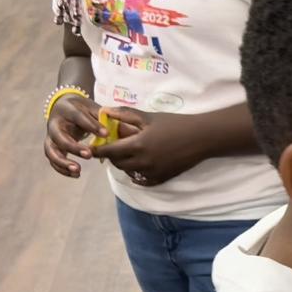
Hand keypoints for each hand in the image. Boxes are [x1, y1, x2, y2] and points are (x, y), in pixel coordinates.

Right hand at [44, 93, 105, 176]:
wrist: (65, 109)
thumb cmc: (82, 109)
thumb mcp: (91, 107)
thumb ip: (101, 117)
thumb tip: (114, 128)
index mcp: (66, 109)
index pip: (78, 117)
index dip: (92, 126)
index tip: (106, 134)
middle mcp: (54, 123)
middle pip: (59, 136)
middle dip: (73, 147)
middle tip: (89, 155)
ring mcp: (50, 136)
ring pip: (51, 151)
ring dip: (63, 162)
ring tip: (78, 170)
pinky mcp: (51, 147)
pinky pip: (52, 160)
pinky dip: (62, 169)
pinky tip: (76, 175)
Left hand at [91, 108, 206, 186]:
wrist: (201, 138)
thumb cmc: (175, 124)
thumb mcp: (149, 117)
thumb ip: (125, 114)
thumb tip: (104, 111)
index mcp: (137, 145)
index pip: (109, 151)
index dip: (98, 150)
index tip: (91, 148)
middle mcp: (143, 162)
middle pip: (117, 163)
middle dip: (111, 156)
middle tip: (113, 148)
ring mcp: (153, 172)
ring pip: (129, 172)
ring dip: (124, 164)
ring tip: (127, 154)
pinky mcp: (162, 178)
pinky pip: (143, 181)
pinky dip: (137, 175)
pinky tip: (138, 168)